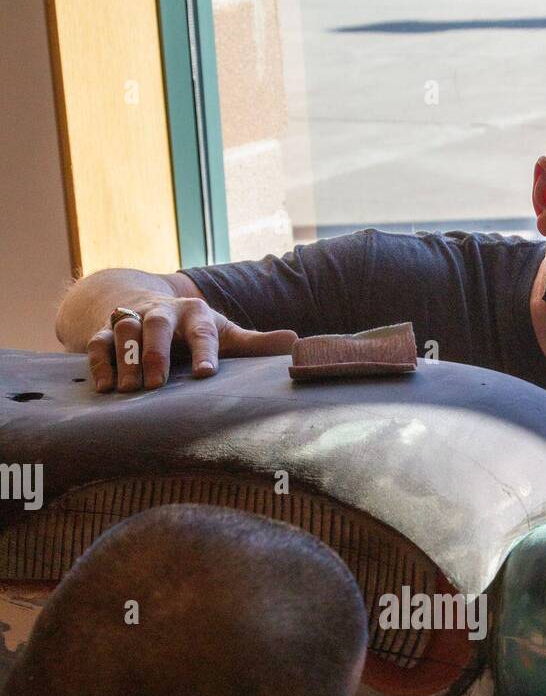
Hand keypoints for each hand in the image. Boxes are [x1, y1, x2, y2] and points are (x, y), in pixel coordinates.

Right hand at [87, 295, 297, 392]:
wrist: (147, 305)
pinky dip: (100, 362)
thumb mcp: (225, 334)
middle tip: (156, 385)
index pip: (203, 331)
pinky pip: (98, 342)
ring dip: (126, 359)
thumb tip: (296, 342)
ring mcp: (132, 320)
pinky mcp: (106, 331)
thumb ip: (255, 345)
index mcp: (197, 315)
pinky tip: (106, 387)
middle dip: (155, 353)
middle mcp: (163, 313)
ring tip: (130, 391)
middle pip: (156, 324)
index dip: (205, 351)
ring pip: (124, 330)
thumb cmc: (194, 330)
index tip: (206, 374)